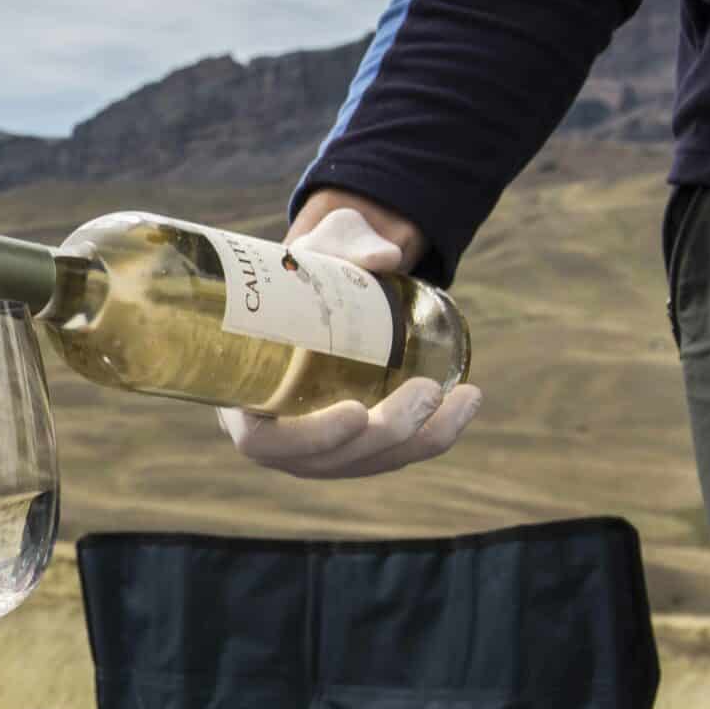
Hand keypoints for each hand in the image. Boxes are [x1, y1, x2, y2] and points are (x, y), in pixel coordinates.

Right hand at [215, 202, 482, 478]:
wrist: (314, 284)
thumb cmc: (299, 272)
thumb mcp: (313, 251)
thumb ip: (342, 246)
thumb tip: (383, 258)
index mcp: (242, 396)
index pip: (265, 442)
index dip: (310, 439)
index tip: (355, 411)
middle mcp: (278, 434)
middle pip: (332, 461)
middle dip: (387, 433)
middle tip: (426, 391)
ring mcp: (318, 446)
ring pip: (371, 462)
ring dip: (422, 439)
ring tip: (465, 398)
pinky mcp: (357, 441)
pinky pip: (395, 453)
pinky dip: (436, 436)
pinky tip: (467, 403)